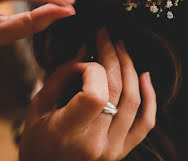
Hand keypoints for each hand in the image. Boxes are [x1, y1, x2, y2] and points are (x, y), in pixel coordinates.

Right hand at [19, 28, 156, 160]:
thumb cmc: (37, 140)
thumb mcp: (38, 107)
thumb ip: (61, 75)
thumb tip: (86, 48)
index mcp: (67, 134)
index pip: (95, 94)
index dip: (92, 70)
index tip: (82, 62)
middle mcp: (95, 144)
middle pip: (117, 91)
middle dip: (113, 57)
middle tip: (107, 37)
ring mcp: (113, 149)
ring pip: (133, 100)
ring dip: (130, 69)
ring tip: (121, 49)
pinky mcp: (124, 150)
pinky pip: (146, 122)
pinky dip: (150, 97)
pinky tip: (144, 75)